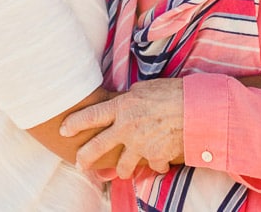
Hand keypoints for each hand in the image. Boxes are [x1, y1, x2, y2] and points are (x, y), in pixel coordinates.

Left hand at [60, 78, 184, 177]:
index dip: (74, 124)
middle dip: (85, 158)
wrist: (197, 108)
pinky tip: (161, 160)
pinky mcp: (155, 157)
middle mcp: (126, 127)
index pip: (91, 116)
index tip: (63, 130)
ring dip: (124, 169)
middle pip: (97, 147)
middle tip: (80, 164)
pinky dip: (156, 165)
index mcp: (122, 106)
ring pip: (123, 166)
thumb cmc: (172, 93)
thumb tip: (122, 103)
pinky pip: (152, 167)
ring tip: (124, 171)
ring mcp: (140, 145)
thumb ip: (128, 100)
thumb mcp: (144, 89)